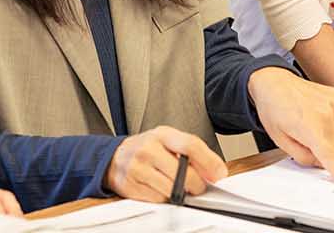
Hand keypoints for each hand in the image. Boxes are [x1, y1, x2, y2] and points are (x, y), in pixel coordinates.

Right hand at [103, 126, 227, 201]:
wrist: (114, 158)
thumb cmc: (147, 148)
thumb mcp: (168, 140)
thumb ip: (192, 151)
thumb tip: (215, 171)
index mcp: (162, 135)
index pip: (190, 145)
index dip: (209, 162)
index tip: (219, 174)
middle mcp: (148, 149)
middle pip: (183, 173)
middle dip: (197, 184)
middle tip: (198, 187)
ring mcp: (137, 168)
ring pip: (171, 189)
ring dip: (180, 193)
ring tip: (176, 185)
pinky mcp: (131, 186)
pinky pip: (158, 199)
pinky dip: (164, 198)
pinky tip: (160, 188)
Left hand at [247, 68, 333, 185]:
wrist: (274, 83)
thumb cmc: (273, 109)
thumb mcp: (280, 140)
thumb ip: (303, 157)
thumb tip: (321, 164)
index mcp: (309, 127)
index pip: (330, 156)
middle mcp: (326, 114)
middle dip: (330, 155)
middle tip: (313, 147)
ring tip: (316, 130)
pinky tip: (328, 124)